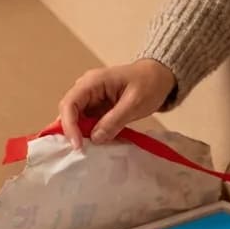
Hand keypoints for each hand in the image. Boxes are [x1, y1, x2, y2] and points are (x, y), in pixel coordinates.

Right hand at [58, 58, 176, 148]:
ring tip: (88, 151)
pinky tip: (96, 145)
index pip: (69, 103)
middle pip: (70, 112)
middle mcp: (87, 89)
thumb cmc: (149, 84)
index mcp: (92, 82)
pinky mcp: (99, 108)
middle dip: (72, 132)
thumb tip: (94, 138)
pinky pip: (89, 122)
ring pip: (78, 119)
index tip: (77, 145)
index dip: (69, 125)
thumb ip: (114, 121)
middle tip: (81, 151)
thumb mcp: (134, 103)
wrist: (160, 77)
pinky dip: (91, 134)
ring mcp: (92, 99)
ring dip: (81, 134)